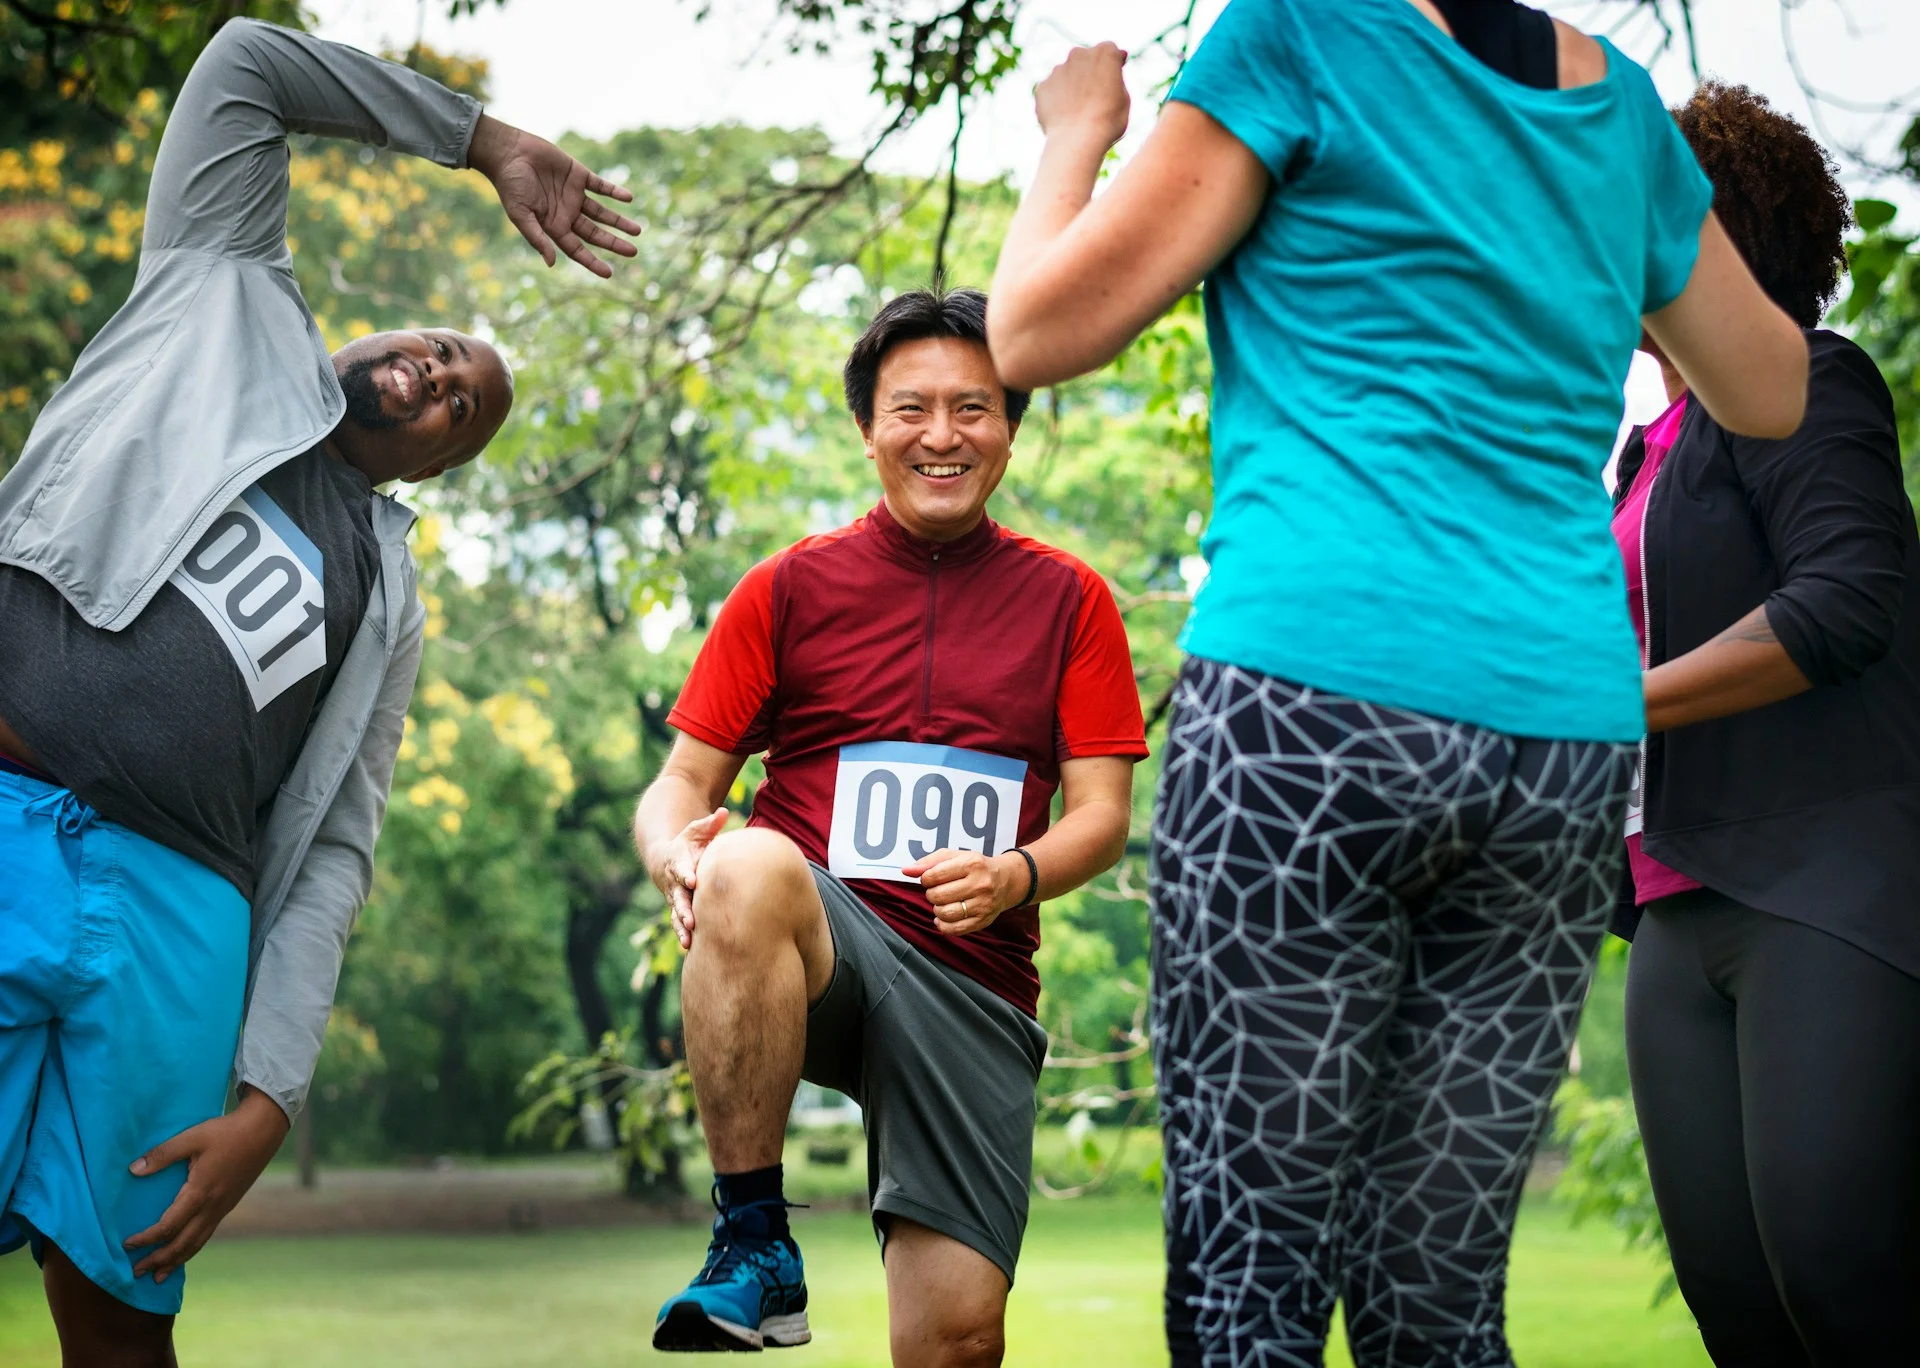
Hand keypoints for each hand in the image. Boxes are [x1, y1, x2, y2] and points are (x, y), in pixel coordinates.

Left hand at [124, 1087, 289, 1282]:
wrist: (263, 1131)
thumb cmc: (225, 1132)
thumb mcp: (192, 1138)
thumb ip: (163, 1154)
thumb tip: (133, 1170)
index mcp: (200, 1193)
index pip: (168, 1227)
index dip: (146, 1239)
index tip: (126, 1245)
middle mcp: (212, 1207)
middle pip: (181, 1244)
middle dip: (158, 1260)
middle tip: (135, 1272)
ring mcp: (222, 1209)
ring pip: (196, 1243)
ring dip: (176, 1261)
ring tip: (159, 1276)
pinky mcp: (228, 1205)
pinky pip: (206, 1235)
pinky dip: (191, 1249)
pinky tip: (184, 1252)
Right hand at [467, 113, 641, 277]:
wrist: (509, 152)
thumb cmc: (510, 185)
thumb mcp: (520, 215)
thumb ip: (537, 238)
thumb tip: (551, 263)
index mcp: (553, 226)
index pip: (577, 249)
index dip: (592, 262)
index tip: (609, 273)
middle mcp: (566, 213)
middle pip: (595, 233)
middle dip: (613, 243)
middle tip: (633, 252)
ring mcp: (574, 194)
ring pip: (602, 212)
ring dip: (619, 221)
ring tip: (637, 231)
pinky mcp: (578, 174)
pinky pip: (601, 186)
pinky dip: (614, 191)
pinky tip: (628, 198)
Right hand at [649, 807, 729, 949]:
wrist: (666, 859)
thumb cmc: (688, 843)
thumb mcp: (696, 831)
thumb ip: (709, 824)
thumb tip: (724, 811)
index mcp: (678, 863)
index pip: (681, 868)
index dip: (686, 874)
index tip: (692, 880)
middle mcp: (674, 883)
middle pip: (677, 898)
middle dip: (683, 909)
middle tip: (691, 920)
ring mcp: (675, 898)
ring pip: (676, 915)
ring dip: (681, 928)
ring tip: (688, 942)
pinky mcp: (679, 909)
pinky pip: (679, 924)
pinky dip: (684, 936)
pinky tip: (691, 950)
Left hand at [904, 849, 1023, 937]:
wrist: (1006, 881)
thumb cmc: (975, 867)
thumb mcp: (954, 856)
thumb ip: (929, 862)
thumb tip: (906, 870)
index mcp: (972, 864)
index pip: (934, 875)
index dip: (925, 879)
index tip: (930, 879)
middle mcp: (980, 884)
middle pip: (938, 896)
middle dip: (932, 894)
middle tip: (938, 891)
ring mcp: (983, 905)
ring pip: (945, 914)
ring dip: (937, 909)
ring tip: (943, 903)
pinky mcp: (983, 921)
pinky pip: (955, 930)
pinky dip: (943, 925)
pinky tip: (943, 918)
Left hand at [1034, 43, 1130, 149]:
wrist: (1077, 140)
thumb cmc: (1108, 121)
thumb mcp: (1124, 98)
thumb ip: (1116, 79)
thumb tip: (1110, 72)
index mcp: (1104, 53)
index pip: (1110, 51)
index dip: (1112, 65)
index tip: (1113, 79)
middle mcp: (1078, 54)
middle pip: (1085, 59)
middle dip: (1090, 73)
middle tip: (1095, 98)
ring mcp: (1057, 70)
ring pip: (1067, 75)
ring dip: (1073, 87)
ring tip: (1079, 112)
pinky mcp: (1042, 87)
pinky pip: (1052, 91)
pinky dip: (1058, 101)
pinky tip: (1065, 118)